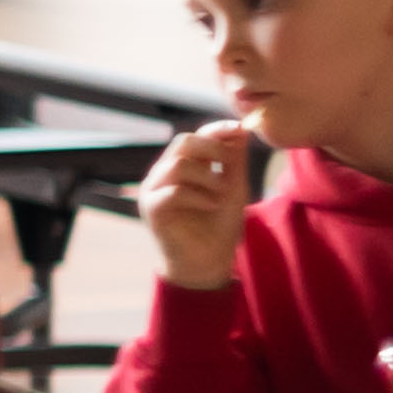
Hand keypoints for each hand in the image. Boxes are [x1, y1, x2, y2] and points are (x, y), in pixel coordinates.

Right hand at [138, 120, 258, 292]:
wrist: (208, 263)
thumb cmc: (219, 227)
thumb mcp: (233, 188)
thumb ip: (234, 161)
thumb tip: (240, 129)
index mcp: (183, 167)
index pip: (195, 137)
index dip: (215, 130)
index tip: (239, 129)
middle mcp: (164, 174)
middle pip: (182, 142)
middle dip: (211, 147)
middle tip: (230, 162)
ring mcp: (154, 191)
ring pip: (178, 164)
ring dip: (207, 176)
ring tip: (221, 193)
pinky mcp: (152, 209)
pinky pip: (174, 191)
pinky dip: (199, 196)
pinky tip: (212, 205)